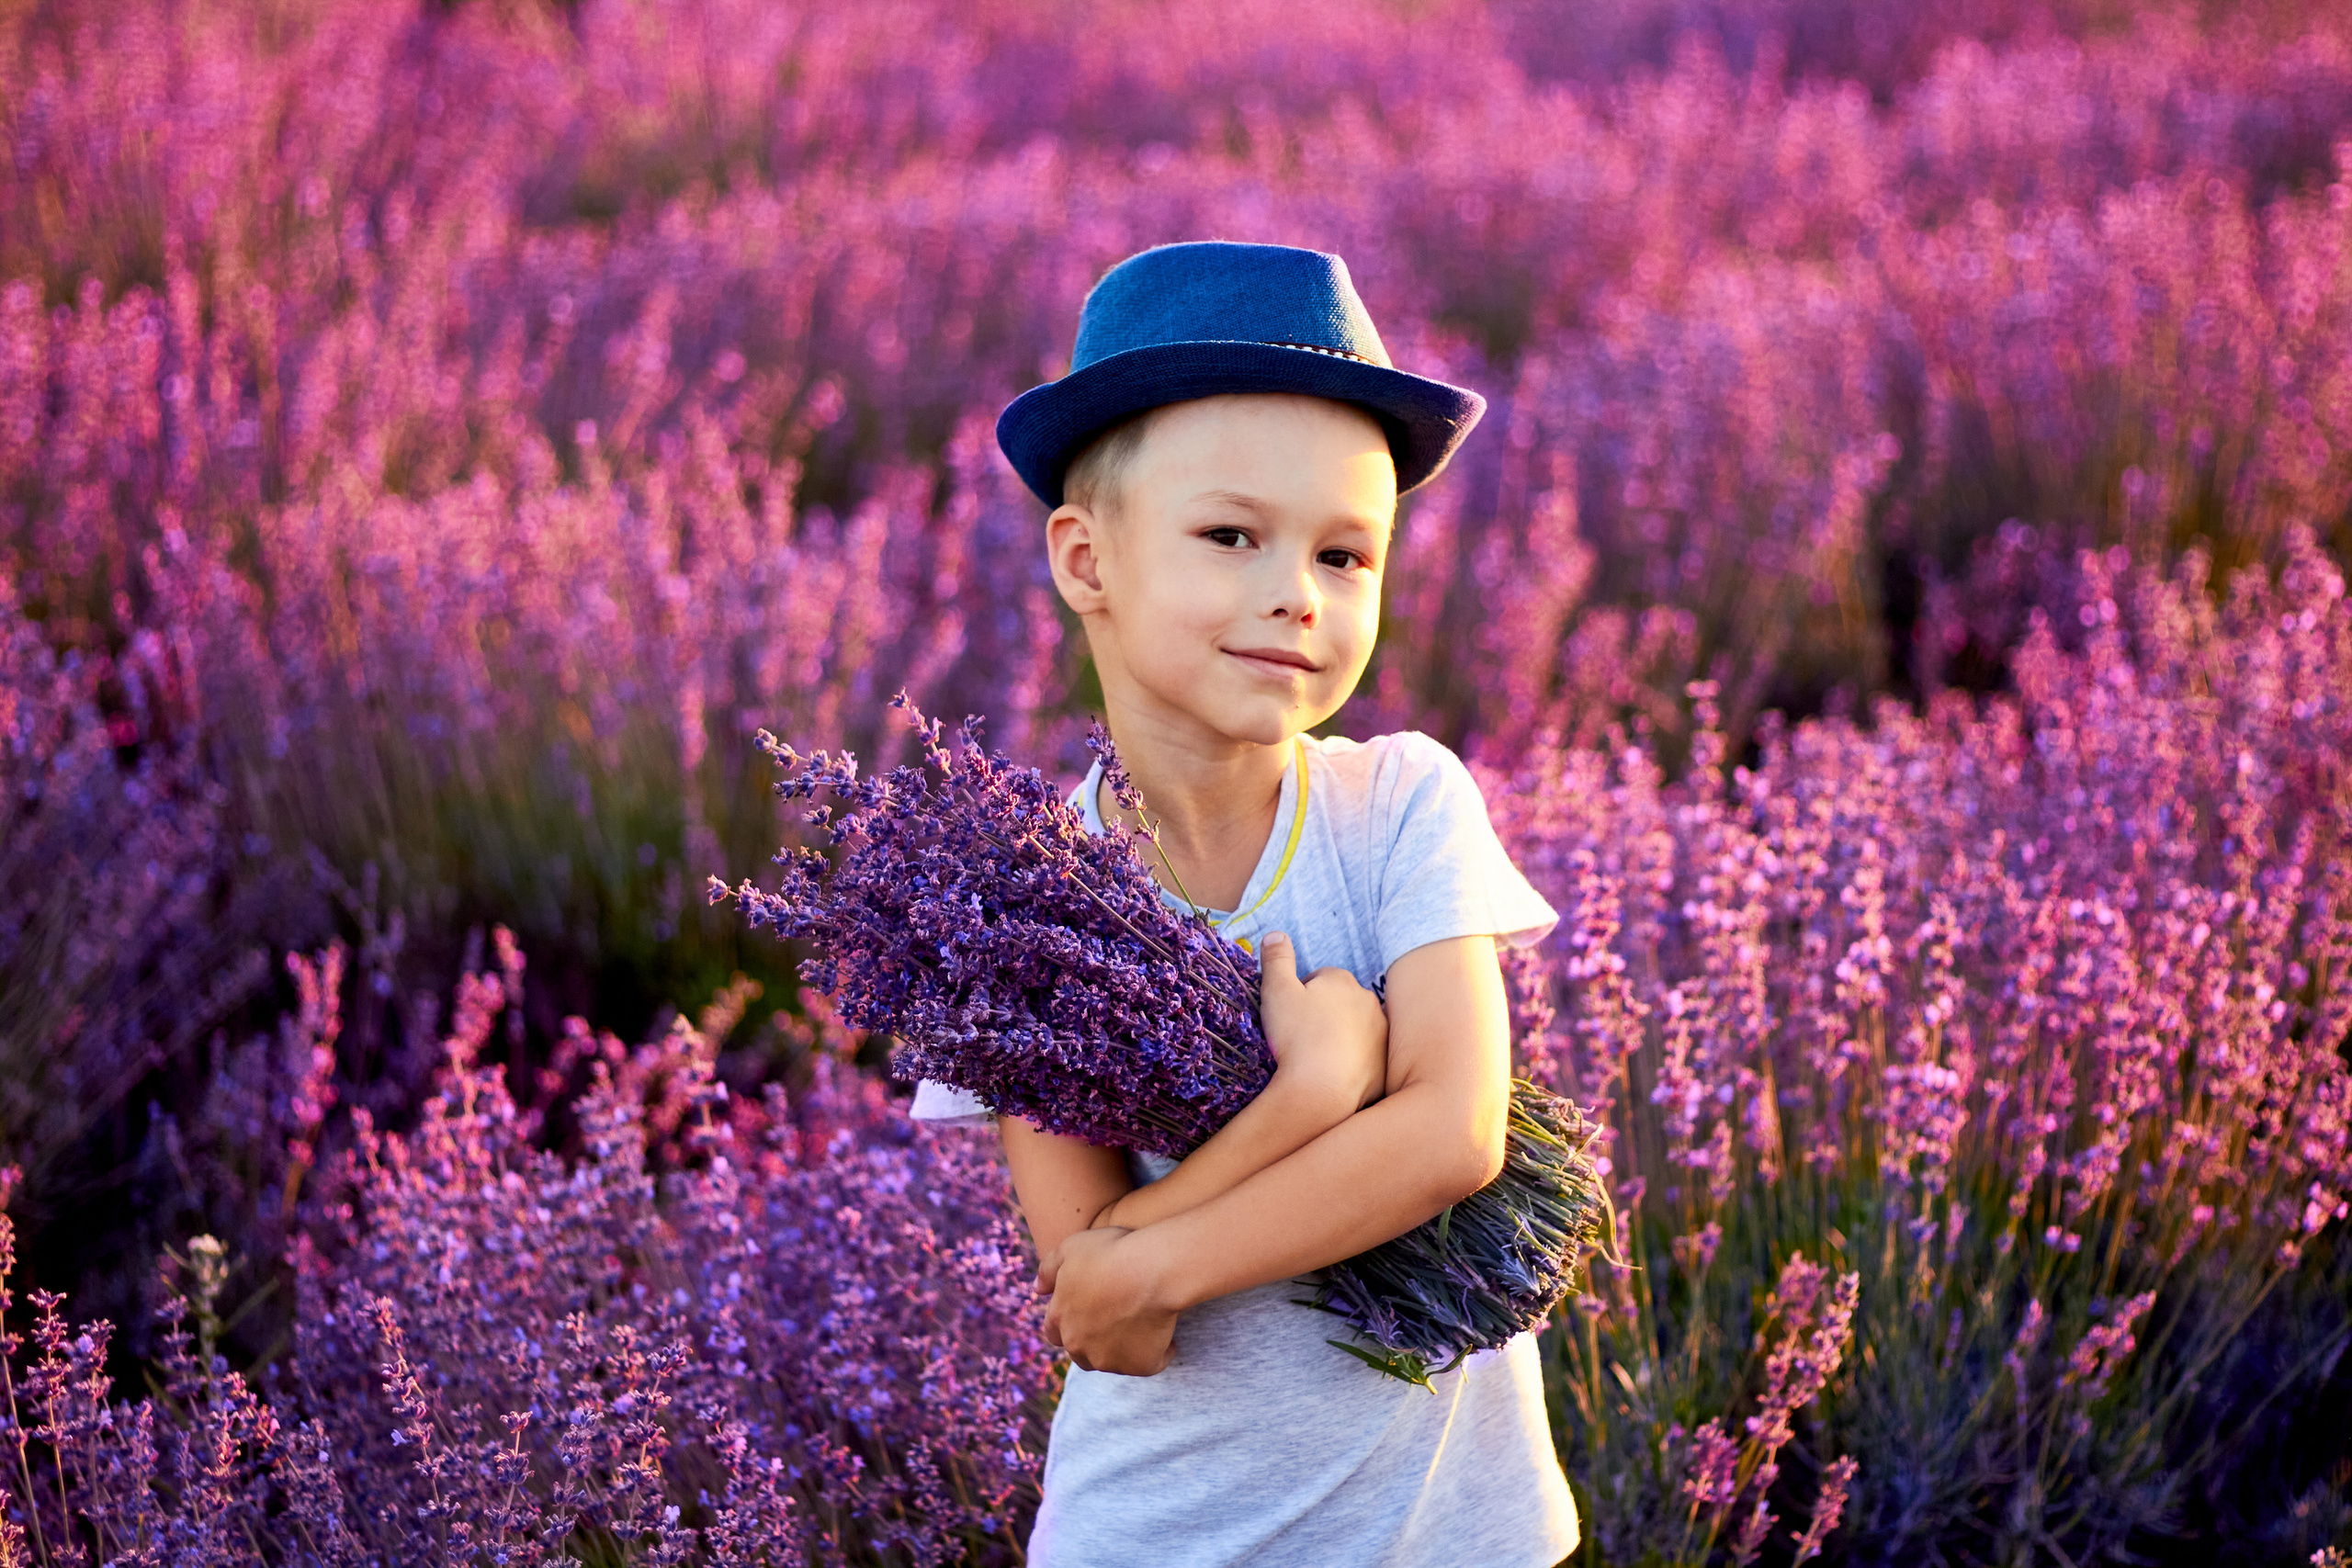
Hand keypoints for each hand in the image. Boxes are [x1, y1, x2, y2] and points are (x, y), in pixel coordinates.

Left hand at [1036, 1226, 1179, 1375]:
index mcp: (1060, 1318)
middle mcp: (1079, 1346)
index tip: (1090, 1309)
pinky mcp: (1141, 1366)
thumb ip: (1048, 1269)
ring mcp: (1110, 1360)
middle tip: (1116, 1318)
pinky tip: (1167, 1335)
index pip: (1055, 1332)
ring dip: (1122, 1349)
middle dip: (1093, 1340)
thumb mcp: (1071, 1248)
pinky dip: (1158, 1353)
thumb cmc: (1110, 1252)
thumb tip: (1037, 1289)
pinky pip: (1151, 1363)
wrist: (1149, 1269)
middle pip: (1081, 1352)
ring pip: (1114, 1361)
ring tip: (1142, 1324)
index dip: (1071, 1321)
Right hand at [1256, 932, 1387, 1112]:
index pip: (1320, 978)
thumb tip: (1276, 934)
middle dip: (1324, 1013)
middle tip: (1301, 1036)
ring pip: (1357, 1029)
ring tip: (1316, 1057)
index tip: (1289, 1015)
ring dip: (1341, 1037)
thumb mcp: (1276, 991)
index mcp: (1342, 981)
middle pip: (1341, 1002)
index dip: (1301, 994)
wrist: (1321, 1091)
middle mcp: (1368, 1002)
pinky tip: (1333, 1075)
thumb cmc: (1296, 1037)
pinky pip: (1366, 1058)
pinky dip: (1353, 1063)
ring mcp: (1381, 1035)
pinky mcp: (1385, 1065)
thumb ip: (1276, 959)